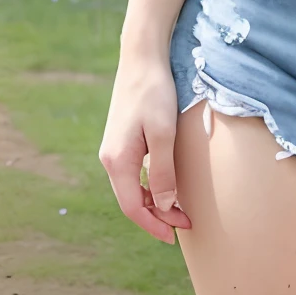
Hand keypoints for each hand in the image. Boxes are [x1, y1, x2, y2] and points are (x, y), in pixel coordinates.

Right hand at [98, 47, 190, 242]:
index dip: (153, 225)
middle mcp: (110, 158)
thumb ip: (162, 172)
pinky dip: (148, 187)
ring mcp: (114, 149)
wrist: (141, 59)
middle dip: (156, 217)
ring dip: (153, 203)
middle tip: (185, 222)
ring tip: (178, 210)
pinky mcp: (122, 141)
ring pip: (131, 189)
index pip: (132, 207)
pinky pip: (133, 175)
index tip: (176, 235)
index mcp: (117, 160)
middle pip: (130, 201)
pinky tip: (164, 187)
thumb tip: (163, 205)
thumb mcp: (163, 134)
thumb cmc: (154, 93)